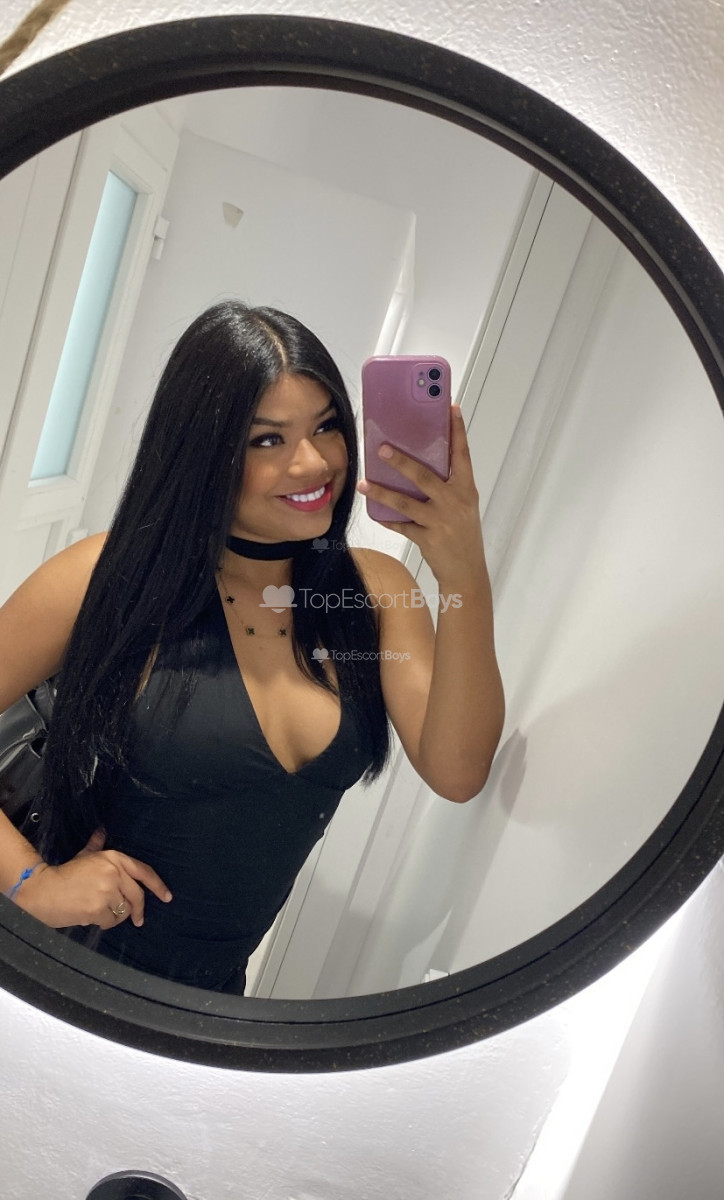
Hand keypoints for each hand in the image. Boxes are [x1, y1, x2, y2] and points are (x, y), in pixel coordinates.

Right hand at [16, 829, 172, 929]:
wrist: (44, 890)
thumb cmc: (64, 873)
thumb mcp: (83, 855)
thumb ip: (96, 845)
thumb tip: (101, 830)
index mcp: (114, 858)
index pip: (143, 871)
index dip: (158, 885)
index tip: (167, 897)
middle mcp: (114, 872)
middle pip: (138, 895)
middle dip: (139, 910)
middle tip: (139, 920)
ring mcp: (107, 891)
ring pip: (124, 910)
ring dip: (117, 916)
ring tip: (103, 913)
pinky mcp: (98, 908)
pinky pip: (111, 921)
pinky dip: (105, 923)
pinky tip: (94, 918)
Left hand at [357, 405, 484, 585]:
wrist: (467, 572)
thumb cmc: (463, 535)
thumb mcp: (463, 506)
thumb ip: (448, 486)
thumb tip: (419, 464)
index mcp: (466, 489)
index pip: (463, 455)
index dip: (458, 431)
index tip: (451, 409)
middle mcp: (455, 502)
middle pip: (425, 476)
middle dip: (401, 462)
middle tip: (382, 448)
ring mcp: (441, 521)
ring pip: (406, 502)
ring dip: (382, 492)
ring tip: (364, 482)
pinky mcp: (428, 538)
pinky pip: (402, 526)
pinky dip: (387, 519)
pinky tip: (375, 512)